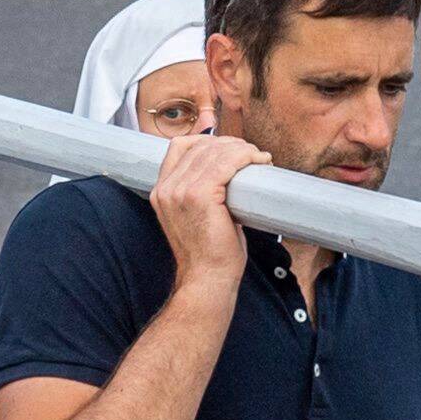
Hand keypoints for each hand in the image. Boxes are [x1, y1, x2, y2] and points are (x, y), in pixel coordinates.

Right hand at [147, 129, 258, 293]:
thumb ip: (199, 192)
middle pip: (200, 146)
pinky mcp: (199, 195)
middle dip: (231, 144)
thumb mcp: (194, 217)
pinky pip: (226, 163)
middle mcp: (166, 188)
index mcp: (161, 191)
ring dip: (243, 149)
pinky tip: (259, 161)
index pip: (180, 146)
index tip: (231, 149)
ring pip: (215, 151)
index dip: (208, 140)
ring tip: (259, 158)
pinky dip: (246, 157)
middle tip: (253, 154)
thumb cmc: (209, 252)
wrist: (207, 279)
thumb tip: (227, 171)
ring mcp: (180, 191)